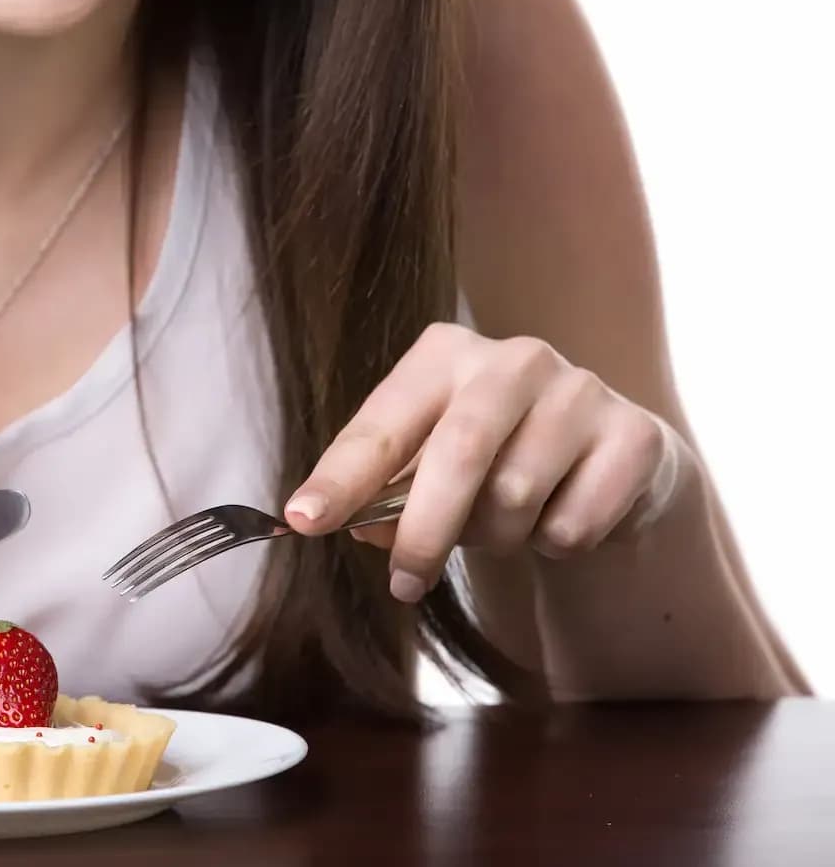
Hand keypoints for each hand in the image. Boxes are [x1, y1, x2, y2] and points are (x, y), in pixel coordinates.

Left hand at [284, 323, 677, 603]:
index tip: (304, 520)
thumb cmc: (495, 457)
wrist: (608, 457)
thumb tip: (357, 527)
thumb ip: (387, 492)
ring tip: (503, 526)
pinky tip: (561, 516)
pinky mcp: (636, 436)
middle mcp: (514, 359)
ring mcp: (582, 390)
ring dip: (496, 538)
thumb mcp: (429, 465)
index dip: (341, 476)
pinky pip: (573, 525)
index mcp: (444, 354)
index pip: (382, 424)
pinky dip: (554, 545)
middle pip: (458, 456)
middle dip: (424, 531)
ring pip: (516, 499)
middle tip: (405, 586)